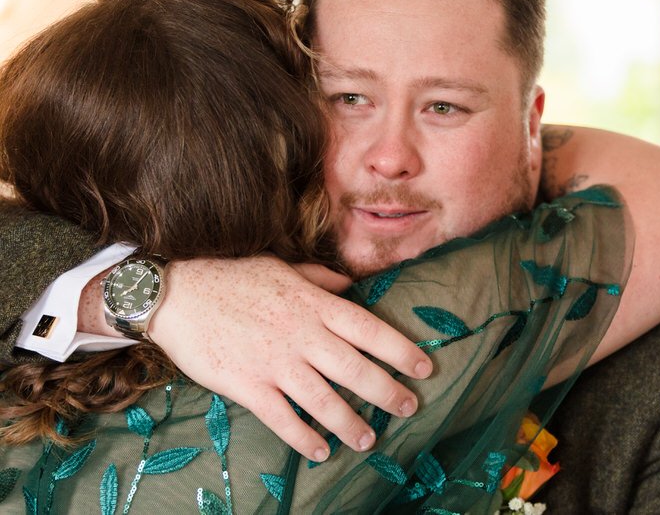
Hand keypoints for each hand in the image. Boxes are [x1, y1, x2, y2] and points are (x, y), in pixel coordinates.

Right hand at [146, 255, 432, 460]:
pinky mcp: (247, 385)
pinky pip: (282, 419)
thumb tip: (351, 287)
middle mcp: (302, 335)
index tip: (424, 366)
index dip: (401, 350)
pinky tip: (321, 451)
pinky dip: (304, 438)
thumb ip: (320, 280)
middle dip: (389, 391)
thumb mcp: (283, 267)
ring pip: (325, 400)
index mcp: (314, 305)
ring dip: (352, 423)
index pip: (370, 329)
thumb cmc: (232, 277)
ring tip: (370, 439)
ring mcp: (275, 362)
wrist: (176, 293)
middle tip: (410, 407)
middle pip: (356, 369)